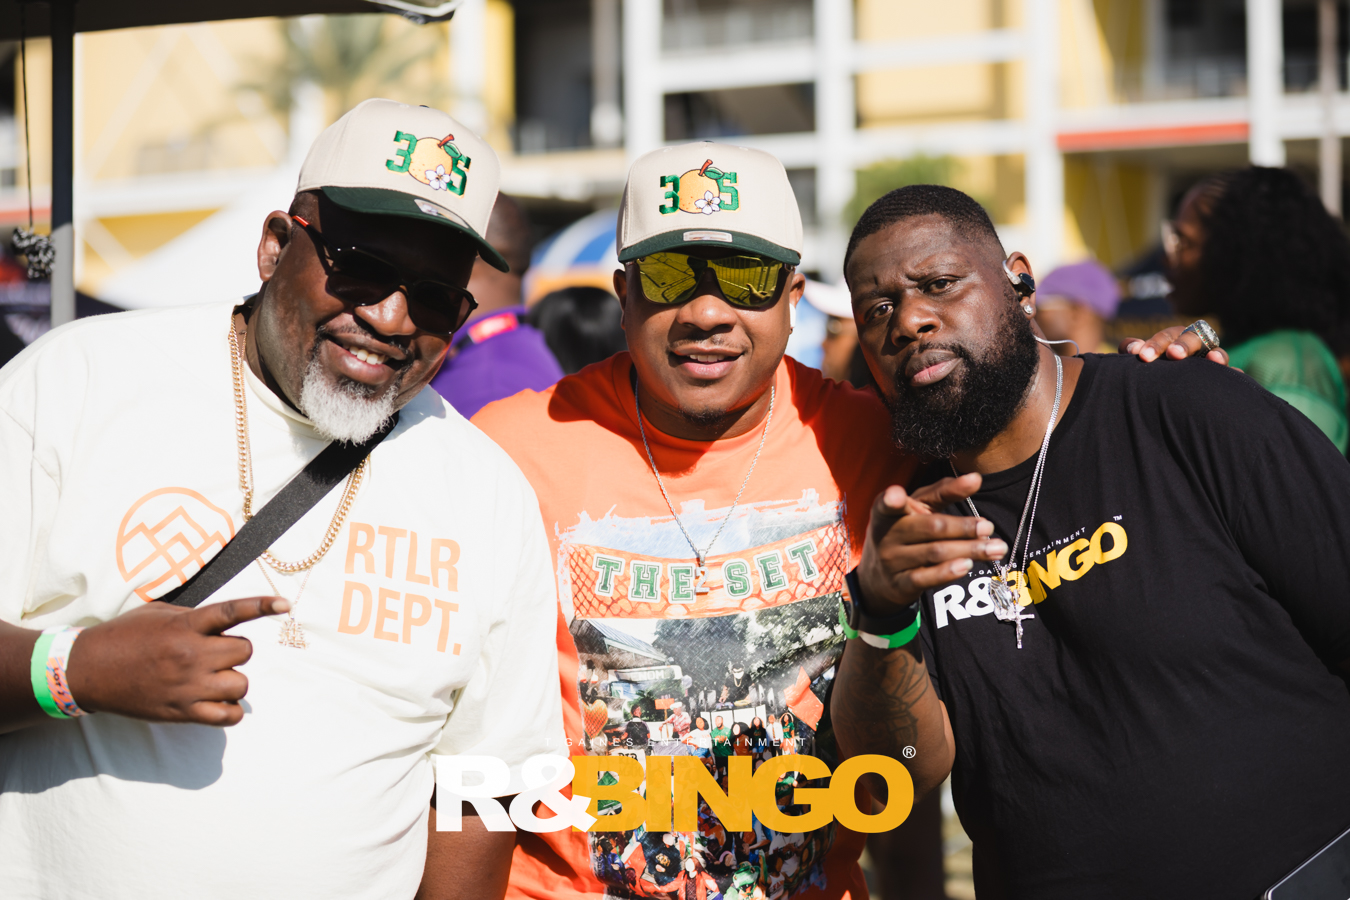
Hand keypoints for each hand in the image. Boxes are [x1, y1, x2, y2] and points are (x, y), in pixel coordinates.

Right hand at [66, 596, 289, 725]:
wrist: (88, 670)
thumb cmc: (123, 636)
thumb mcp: (158, 613)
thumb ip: (194, 616)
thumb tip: (223, 621)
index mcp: (186, 625)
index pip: (233, 612)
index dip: (262, 606)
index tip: (285, 604)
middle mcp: (191, 655)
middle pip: (245, 652)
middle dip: (236, 651)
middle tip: (215, 652)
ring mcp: (188, 686)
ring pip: (241, 684)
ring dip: (233, 680)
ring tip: (212, 678)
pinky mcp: (182, 712)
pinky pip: (227, 716)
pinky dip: (230, 711)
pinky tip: (219, 702)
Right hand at [857, 474, 1006, 614]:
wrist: (878, 577)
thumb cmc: (905, 531)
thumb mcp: (918, 508)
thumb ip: (944, 491)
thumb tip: (976, 478)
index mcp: (886, 511)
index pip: (888, 504)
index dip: (891, 499)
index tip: (896, 495)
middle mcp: (886, 535)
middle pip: (930, 528)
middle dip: (962, 527)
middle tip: (988, 527)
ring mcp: (891, 561)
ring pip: (935, 553)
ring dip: (968, 549)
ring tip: (995, 548)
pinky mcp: (900, 584)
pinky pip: (926, 578)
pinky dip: (948, 572)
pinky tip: (968, 565)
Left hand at [1120, 326, 1229, 365]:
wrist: (1169, 384)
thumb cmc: (1153, 364)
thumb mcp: (1142, 354)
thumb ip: (1131, 348)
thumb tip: (1133, 349)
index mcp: (1175, 337)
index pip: (1167, 336)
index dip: (1156, 344)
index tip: (1143, 356)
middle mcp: (1196, 344)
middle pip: (1194, 338)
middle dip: (1184, 345)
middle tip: (1173, 354)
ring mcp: (1211, 359)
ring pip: (1217, 353)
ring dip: (1217, 354)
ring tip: (1214, 359)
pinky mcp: (1222, 374)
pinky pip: (1231, 372)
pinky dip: (1234, 372)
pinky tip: (1235, 373)